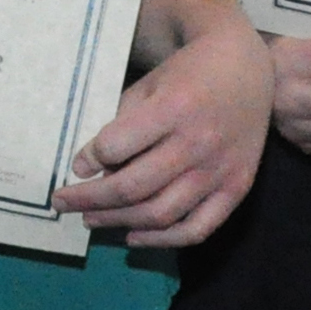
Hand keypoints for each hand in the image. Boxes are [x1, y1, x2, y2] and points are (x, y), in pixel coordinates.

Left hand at [56, 16, 270, 246]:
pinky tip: (133, 236)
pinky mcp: (237, 188)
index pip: (116, 147)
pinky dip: (162, 240)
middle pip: (133, 187)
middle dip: (89, 199)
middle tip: (62, 203)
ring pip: (160, 213)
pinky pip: (197, 229)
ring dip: (117, 221)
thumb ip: (123, 124)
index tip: (77, 166)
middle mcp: (199, 142)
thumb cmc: (189, 74)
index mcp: (174, 108)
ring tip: (90, 219)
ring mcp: (220, 170)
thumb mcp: (149, 84)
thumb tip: (93, 170)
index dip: (89, 159)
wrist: (247, 69)